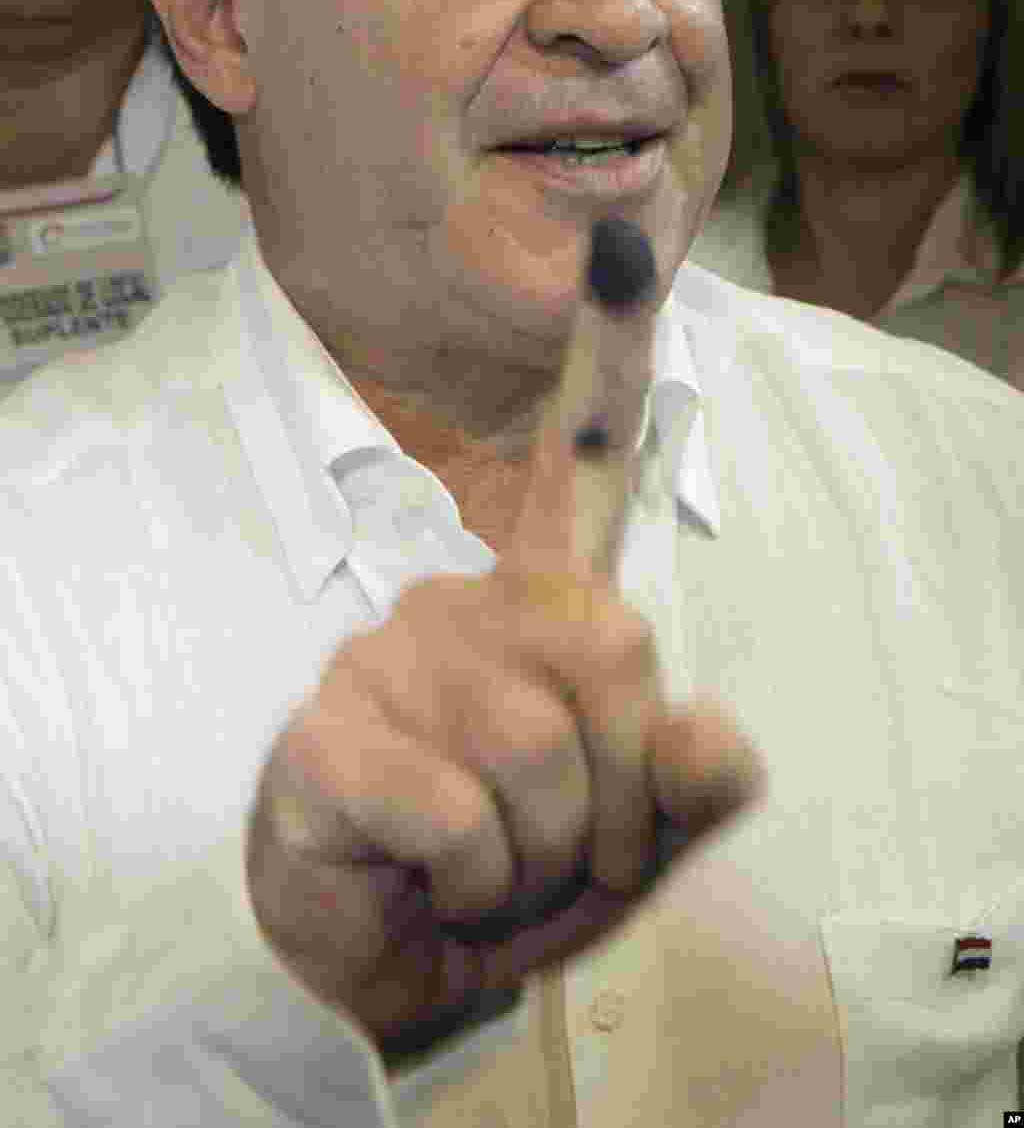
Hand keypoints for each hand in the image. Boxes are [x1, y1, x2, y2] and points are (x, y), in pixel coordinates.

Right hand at [245, 217, 764, 1052]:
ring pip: (543, 751)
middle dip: (619, 793)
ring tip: (490, 866)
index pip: (581, 467)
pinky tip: (424, 875)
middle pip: (616, 645)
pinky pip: (464, 815)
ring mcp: (387, 655)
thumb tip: (714, 734)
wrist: (382, 958)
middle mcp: (459, 600)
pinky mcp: (328, 730)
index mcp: (537, 605)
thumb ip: (690, 785)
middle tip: (558, 843)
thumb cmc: (511, 868)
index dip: (608, 356)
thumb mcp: (630, 838)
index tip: (626, 239)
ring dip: (544, 854)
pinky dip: (474, 882)